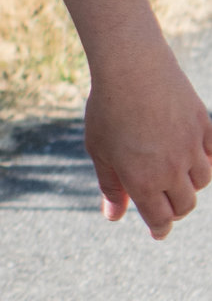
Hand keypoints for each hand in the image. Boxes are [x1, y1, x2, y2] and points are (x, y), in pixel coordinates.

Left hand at [85, 33, 210, 238]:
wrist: (133, 68)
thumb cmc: (108, 111)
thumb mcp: (100, 152)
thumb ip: (111, 186)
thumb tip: (114, 216)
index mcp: (144, 181)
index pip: (160, 219)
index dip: (159, 229)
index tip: (157, 233)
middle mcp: (173, 169)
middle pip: (185, 205)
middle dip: (173, 210)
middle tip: (162, 204)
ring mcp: (193, 148)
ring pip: (202, 181)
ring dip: (188, 185)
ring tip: (173, 176)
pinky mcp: (204, 126)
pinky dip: (204, 161)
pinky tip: (191, 156)